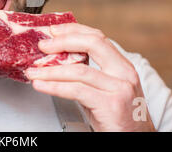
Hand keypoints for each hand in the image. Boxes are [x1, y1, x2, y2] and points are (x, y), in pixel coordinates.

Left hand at [25, 23, 154, 131]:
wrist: (138, 141)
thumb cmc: (119, 119)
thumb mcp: (105, 91)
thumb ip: (87, 75)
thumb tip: (57, 62)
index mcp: (123, 66)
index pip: (98, 38)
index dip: (74, 30)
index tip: (54, 30)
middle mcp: (124, 73)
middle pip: (92, 44)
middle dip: (63, 41)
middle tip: (43, 46)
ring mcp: (120, 88)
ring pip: (79, 70)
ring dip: (50, 70)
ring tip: (33, 72)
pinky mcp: (111, 105)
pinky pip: (76, 90)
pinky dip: (54, 86)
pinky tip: (41, 85)